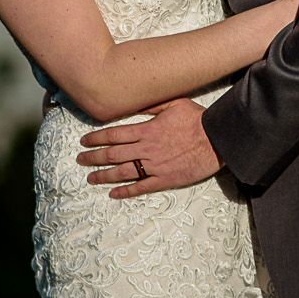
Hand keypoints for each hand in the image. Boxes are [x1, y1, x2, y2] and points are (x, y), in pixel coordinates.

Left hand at [79, 98, 221, 197]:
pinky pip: (141, 187)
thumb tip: (133, 104)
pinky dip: (126, 191)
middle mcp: (147, 149)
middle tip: (80, 160)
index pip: (113, 135)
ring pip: (123, 172)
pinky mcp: (166, 179)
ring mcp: (155, 166)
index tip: (84, 141)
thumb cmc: (197, 119)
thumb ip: (151, 105)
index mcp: (147, 130)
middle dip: (93, 157)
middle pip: (113, 155)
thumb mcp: (173, 103)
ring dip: (104, 176)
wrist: (218, 140)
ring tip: (90, 178)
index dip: (96, 138)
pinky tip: (113, 194)